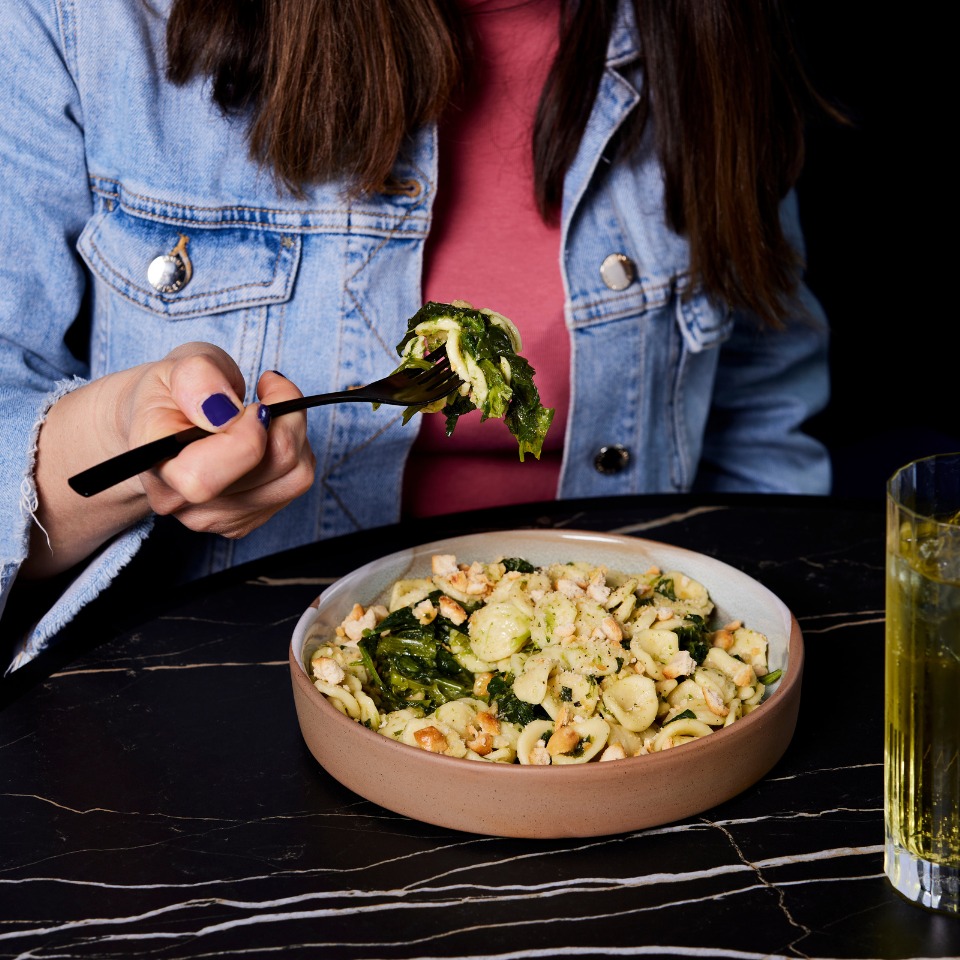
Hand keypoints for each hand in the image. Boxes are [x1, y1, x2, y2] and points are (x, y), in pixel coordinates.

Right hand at [126, 343, 316, 538]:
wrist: (164, 423)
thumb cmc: (171, 393)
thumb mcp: (179, 363)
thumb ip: (198, 378)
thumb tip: (225, 411)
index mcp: (153, 462)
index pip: (204, 478)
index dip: (246, 437)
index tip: (255, 403)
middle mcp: (183, 502)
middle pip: (269, 469)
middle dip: (285, 420)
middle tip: (269, 391)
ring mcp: (216, 517)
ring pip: (293, 477)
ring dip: (295, 434)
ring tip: (268, 411)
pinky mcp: (245, 521)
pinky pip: (295, 484)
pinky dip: (296, 452)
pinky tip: (269, 436)